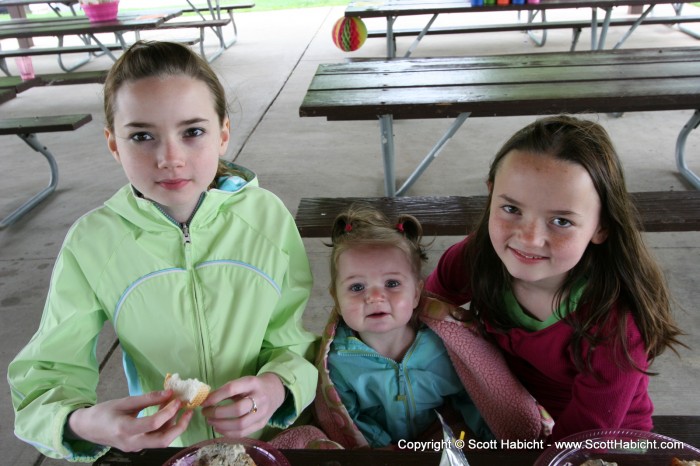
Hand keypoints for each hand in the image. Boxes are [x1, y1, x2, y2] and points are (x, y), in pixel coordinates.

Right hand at [68, 390, 192, 451]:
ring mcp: (135, 447)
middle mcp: (131, 442)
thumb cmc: (104, 412)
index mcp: (125, 429)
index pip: (153, 423)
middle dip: (180, 426)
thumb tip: (170, 392)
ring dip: (174, 426)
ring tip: (179, 409)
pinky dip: (165, 428)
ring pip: (161, 441)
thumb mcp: (124, 401)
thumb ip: (148, 398)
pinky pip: (155, 439)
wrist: (87, 428)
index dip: (169, 411)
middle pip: (163, 440)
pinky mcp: (137, 447)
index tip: (177, 399)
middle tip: (189, 411)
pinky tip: (168, 414)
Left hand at [201, 373, 284, 437]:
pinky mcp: (262, 424)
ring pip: (240, 424)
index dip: (216, 396)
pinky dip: (228, 433)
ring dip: (221, 425)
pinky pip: (243, 433)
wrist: (275, 391)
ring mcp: (262, 413)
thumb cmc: (253, 387)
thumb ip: (226, 390)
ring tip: (211, 421)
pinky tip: (219, 428)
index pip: (232, 389)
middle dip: (218, 413)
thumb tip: (206, 401)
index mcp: (252, 383)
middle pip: (237, 409)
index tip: (204, 402)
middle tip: (206, 413)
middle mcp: (259, 398)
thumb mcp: (242, 382)